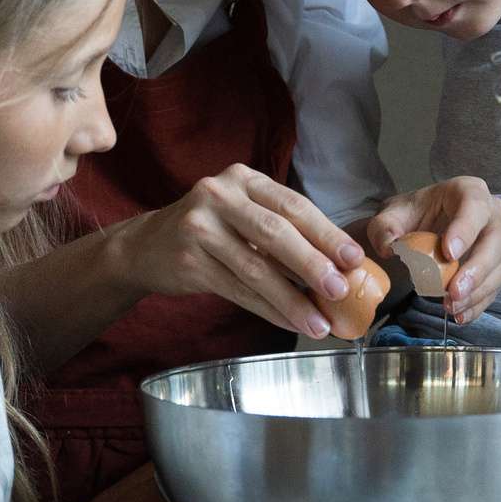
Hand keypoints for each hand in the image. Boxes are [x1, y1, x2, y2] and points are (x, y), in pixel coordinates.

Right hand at [109, 164, 365, 338]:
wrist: (146, 246)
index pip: (293, 205)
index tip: (354, 259)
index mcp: (244, 179)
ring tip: (319, 323)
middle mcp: (220, 196)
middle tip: (340, 290)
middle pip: (276, 232)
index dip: (327, 233)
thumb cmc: (210, 231)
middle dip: (313, 264)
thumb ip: (283, 230)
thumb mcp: (243, 214)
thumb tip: (338, 266)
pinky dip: (269, 310)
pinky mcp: (188, 261)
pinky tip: (291, 322)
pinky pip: (238, 290)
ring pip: (256, 269)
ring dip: (293, 300)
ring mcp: (200, 227)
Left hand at [364, 177, 500, 324]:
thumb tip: (390, 248)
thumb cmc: (412, 216)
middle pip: (496, 239)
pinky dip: (480, 303)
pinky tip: (460, 314)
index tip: (448, 254)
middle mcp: (492, 212)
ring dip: (478, 290)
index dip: (465, 229)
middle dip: (477, 269)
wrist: (422, 228)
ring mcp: (500, 239)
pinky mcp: (499, 263)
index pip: (474, 206)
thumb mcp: (390, 215)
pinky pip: (496, 284)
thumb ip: (384, 228)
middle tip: (454, 291)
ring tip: (451, 306)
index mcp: (468, 190)